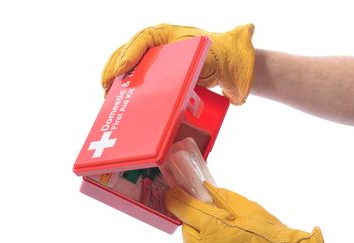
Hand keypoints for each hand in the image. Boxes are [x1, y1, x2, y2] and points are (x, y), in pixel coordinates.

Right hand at [102, 24, 254, 104]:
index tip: (119, 73)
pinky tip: (122, 101)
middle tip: (105, 87)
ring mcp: (158, 62)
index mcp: (168, 34)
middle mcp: (159, 46)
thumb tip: (248, 30)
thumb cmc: (224, 55)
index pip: (142, 40)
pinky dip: (128, 89)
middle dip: (115, 69)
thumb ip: (234, 37)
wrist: (229, 69)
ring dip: (117, 81)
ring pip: (131, 68)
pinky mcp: (159, 76)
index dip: (128, 56)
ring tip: (108, 96)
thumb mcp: (226, 45)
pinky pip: (139, 80)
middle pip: (129, 54)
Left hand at [165, 182, 324, 242]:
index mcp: (212, 228)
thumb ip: (219, 197)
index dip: (177, 198)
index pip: (182, 208)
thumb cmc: (269, 235)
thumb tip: (203, 190)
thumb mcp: (245, 207)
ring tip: (216, 236)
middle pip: (185, 229)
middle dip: (193, 220)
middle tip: (208, 216)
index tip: (177, 194)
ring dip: (196, 239)